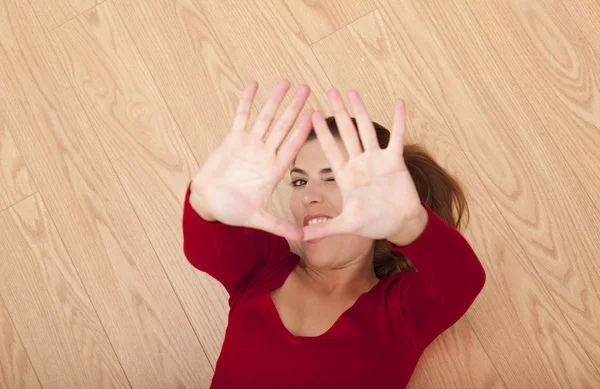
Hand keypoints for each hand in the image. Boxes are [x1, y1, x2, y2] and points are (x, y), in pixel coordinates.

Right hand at [190, 80, 311, 240]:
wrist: (208, 203)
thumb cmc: (232, 211)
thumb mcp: (257, 219)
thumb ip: (279, 226)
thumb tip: (303, 238)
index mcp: (274, 170)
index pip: (292, 146)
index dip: (303, 130)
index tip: (316, 114)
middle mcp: (265, 154)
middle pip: (283, 126)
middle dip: (294, 107)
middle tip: (307, 88)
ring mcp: (249, 145)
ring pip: (265, 117)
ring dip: (275, 100)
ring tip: (287, 82)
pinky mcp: (232, 139)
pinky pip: (241, 116)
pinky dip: (247, 101)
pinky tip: (254, 85)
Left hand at [302, 89, 427, 243]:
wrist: (399, 225)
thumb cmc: (373, 224)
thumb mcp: (346, 226)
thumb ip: (324, 230)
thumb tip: (301, 238)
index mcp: (345, 176)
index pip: (330, 149)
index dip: (320, 132)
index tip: (310, 113)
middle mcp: (359, 163)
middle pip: (346, 133)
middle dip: (338, 113)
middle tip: (330, 91)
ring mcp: (377, 160)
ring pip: (367, 130)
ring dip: (361, 111)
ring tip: (353, 92)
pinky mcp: (395, 160)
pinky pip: (397, 136)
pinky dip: (399, 120)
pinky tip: (399, 102)